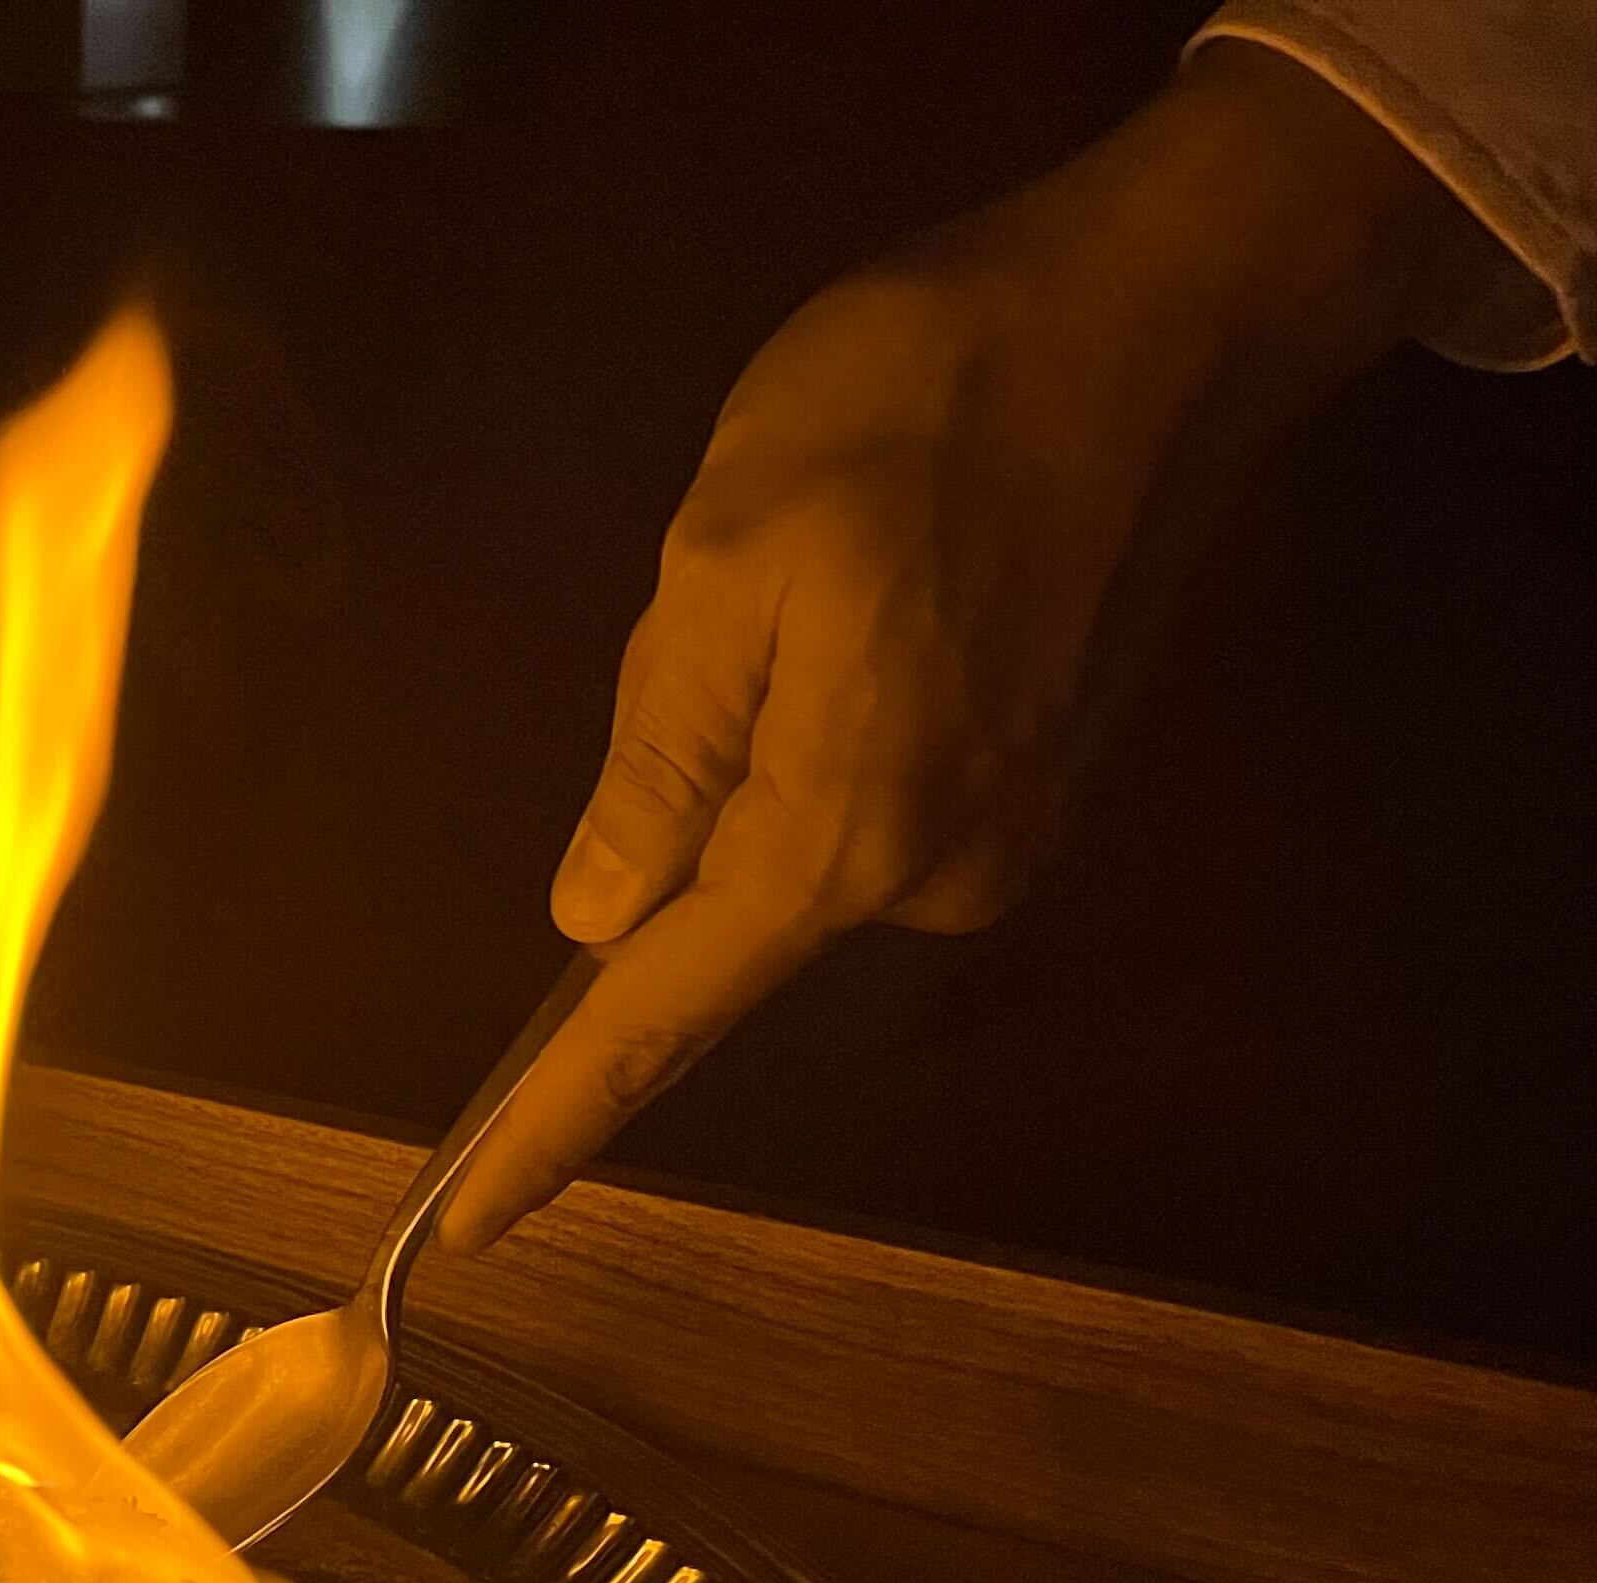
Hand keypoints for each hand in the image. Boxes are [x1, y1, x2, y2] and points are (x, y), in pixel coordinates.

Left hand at [445, 42, 1498, 1249]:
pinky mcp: (1046, 780)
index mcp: (833, 841)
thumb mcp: (721, 567)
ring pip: (802, 855)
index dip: (549, 1127)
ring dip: (759, 765)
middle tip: (713, 630)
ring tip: (811, 578)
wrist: (1162, 309)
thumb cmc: (912, 411)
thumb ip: (658, 764)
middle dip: (671, 842)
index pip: (651, 1025)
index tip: (465, 1228)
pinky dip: (830, 742)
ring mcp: (1004, 835)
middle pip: (728, 931)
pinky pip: (875, 806)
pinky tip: (867, 606)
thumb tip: (598, 923)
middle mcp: (930, 879)